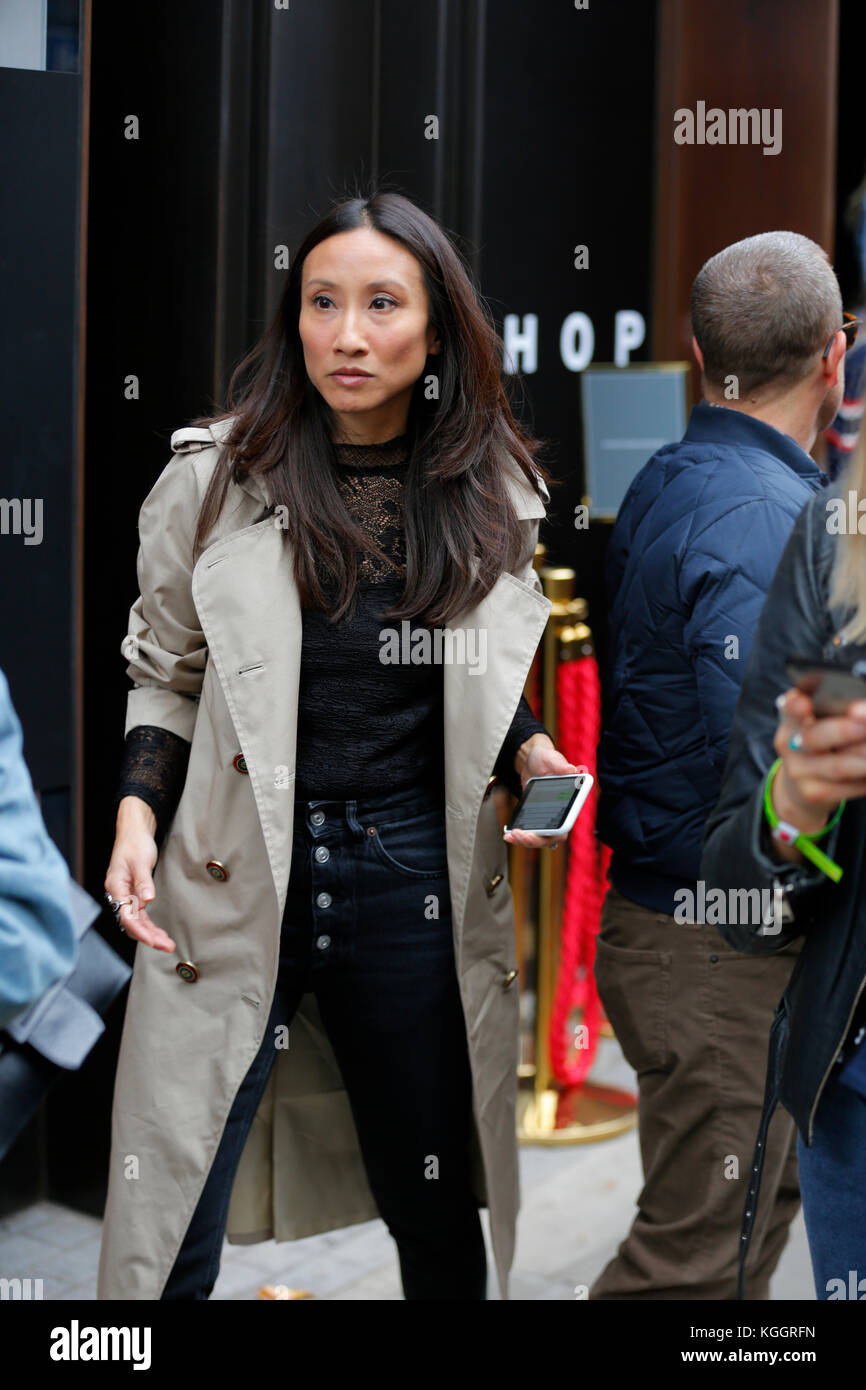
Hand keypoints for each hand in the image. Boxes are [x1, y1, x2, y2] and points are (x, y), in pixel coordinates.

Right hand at [104, 799, 174, 951]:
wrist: (134, 831)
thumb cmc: (135, 843)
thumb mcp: (141, 861)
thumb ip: (144, 882)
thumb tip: (147, 900)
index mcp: (116, 886)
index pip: (126, 915)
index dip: (139, 930)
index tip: (153, 940)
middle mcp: (118, 894)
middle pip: (131, 922)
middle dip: (148, 936)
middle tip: (166, 946)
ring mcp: (125, 895)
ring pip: (136, 921)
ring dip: (150, 933)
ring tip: (167, 944)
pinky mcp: (133, 894)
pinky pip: (140, 915)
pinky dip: (149, 925)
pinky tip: (159, 934)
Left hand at [503, 734, 582, 850]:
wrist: (530, 759)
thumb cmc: (545, 757)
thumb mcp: (552, 758)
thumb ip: (561, 765)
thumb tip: (573, 770)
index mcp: (568, 802)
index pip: (566, 825)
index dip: (555, 833)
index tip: (542, 831)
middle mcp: (559, 813)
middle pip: (551, 837)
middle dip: (535, 840)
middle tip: (519, 835)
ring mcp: (547, 817)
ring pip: (539, 838)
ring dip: (525, 841)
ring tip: (510, 836)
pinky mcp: (535, 817)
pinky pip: (529, 832)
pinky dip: (519, 836)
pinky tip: (508, 835)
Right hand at [772, 688, 865, 840]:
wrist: (801, 788)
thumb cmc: (820, 745)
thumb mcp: (819, 724)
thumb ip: (834, 712)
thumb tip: (860, 711)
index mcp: (791, 720)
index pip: (790, 710)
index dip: (796, 708)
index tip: (804, 704)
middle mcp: (789, 745)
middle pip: (815, 737)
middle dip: (845, 731)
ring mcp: (798, 772)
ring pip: (838, 766)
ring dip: (864, 757)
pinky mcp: (813, 793)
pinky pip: (848, 786)